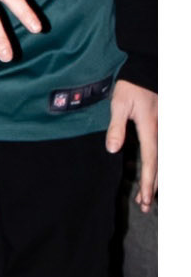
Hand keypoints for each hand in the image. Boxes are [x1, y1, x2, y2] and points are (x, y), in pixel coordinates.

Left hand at [106, 79, 156, 209]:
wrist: (146, 70)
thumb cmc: (131, 86)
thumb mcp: (119, 104)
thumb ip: (116, 127)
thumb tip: (112, 149)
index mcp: (150, 128)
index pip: (151, 160)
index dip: (148, 180)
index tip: (144, 197)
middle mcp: (162, 131)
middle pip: (160, 165)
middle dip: (153, 186)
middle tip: (145, 205)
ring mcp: (165, 130)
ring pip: (164, 160)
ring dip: (157, 179)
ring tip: (148, 198)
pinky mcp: (163, 128)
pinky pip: (163, 152)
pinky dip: (159, 167)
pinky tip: (155, 176)